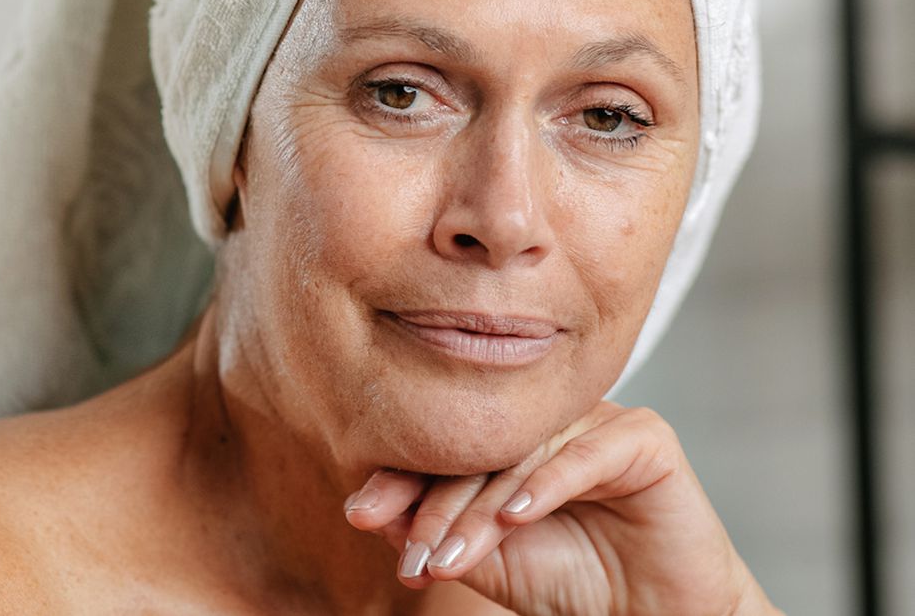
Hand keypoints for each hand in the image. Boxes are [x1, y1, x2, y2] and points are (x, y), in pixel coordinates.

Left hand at [342, 401, 781, 615]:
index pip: (445, 446)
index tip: (357, 513)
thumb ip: (438, 533)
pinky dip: (547, 484)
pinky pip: (587, 451)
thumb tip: (367, 509)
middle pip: (478, 448)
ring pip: (524, 454)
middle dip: (437, 505)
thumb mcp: (490, 562)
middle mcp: (548, 419)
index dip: (400, 479)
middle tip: (412, 554)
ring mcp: (595, 420)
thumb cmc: (573, 583)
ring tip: (451, 556)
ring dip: (482, 510)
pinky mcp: (645, 436)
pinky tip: (515, 518)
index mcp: (509, 436)